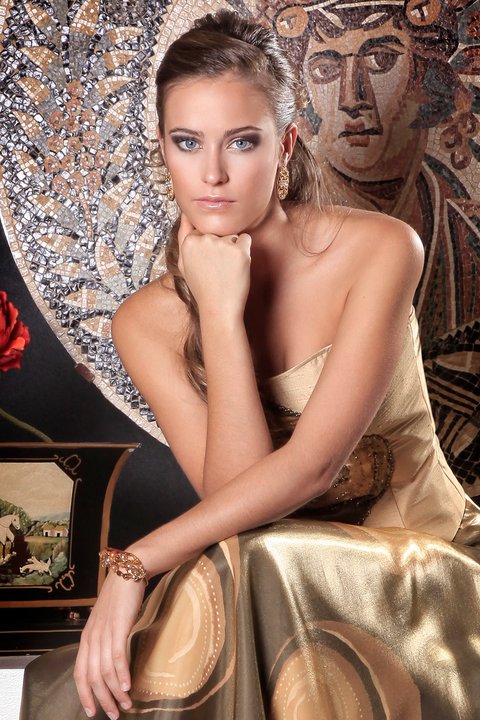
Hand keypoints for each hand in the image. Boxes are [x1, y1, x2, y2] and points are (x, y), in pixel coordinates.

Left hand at [74, 572, 145, 718]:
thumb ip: (104, 641)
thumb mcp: (106, 622)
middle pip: (92, 677)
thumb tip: (110, 663)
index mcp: (86, 638)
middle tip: (113, 714)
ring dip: (116, 692)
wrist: (128, 573)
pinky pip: (118, 656)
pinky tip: (128, 685)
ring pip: (106, 671)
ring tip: (126, 704)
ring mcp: (104, 633)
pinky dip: (122, 674)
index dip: (84, 695)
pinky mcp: (119, 627)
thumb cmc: (120, 599)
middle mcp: (92, 638)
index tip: (92, 712)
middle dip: (102, 699)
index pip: (80, 674)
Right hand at [178, 214, 251, 319]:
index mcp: (189, 242)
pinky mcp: (239, 251)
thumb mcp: (184, 263)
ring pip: (232, 235)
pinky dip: (244, 251)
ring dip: (232, 249)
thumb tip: (185, 214)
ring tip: (226, 270)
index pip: (202, 230)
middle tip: (216, 270)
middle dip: (219, 246)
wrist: (219, 308)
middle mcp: (205, 239)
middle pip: (218, 232)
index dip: (207, 248)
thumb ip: (182, 236)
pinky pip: (246, 239)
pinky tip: (237, 267)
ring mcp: (222, 244)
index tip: (207, 263)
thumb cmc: (202, 287)